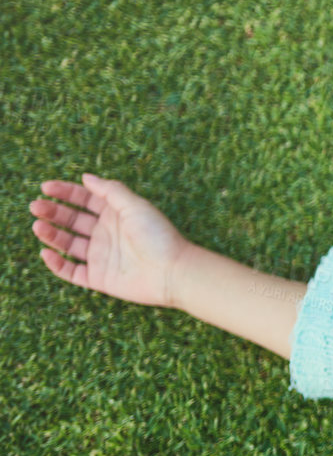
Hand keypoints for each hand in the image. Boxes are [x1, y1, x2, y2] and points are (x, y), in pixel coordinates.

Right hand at [29, 173, 192, 309]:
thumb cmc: (158, 236)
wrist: (173, 272)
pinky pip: (71, 271)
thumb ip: (110, 191)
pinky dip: (57, 264)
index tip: (46, 187)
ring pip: (68, 244)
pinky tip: (46, 252)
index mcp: (116, 214)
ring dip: (51, 234)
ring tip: (37, 225)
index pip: (85, 200)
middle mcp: (106, 234)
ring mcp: (102, 256)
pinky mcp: (99, 277)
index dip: (65, 192)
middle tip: (35, 206)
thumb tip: (86, 177)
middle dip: (53, 212)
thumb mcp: (135, 206)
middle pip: (72, 220)